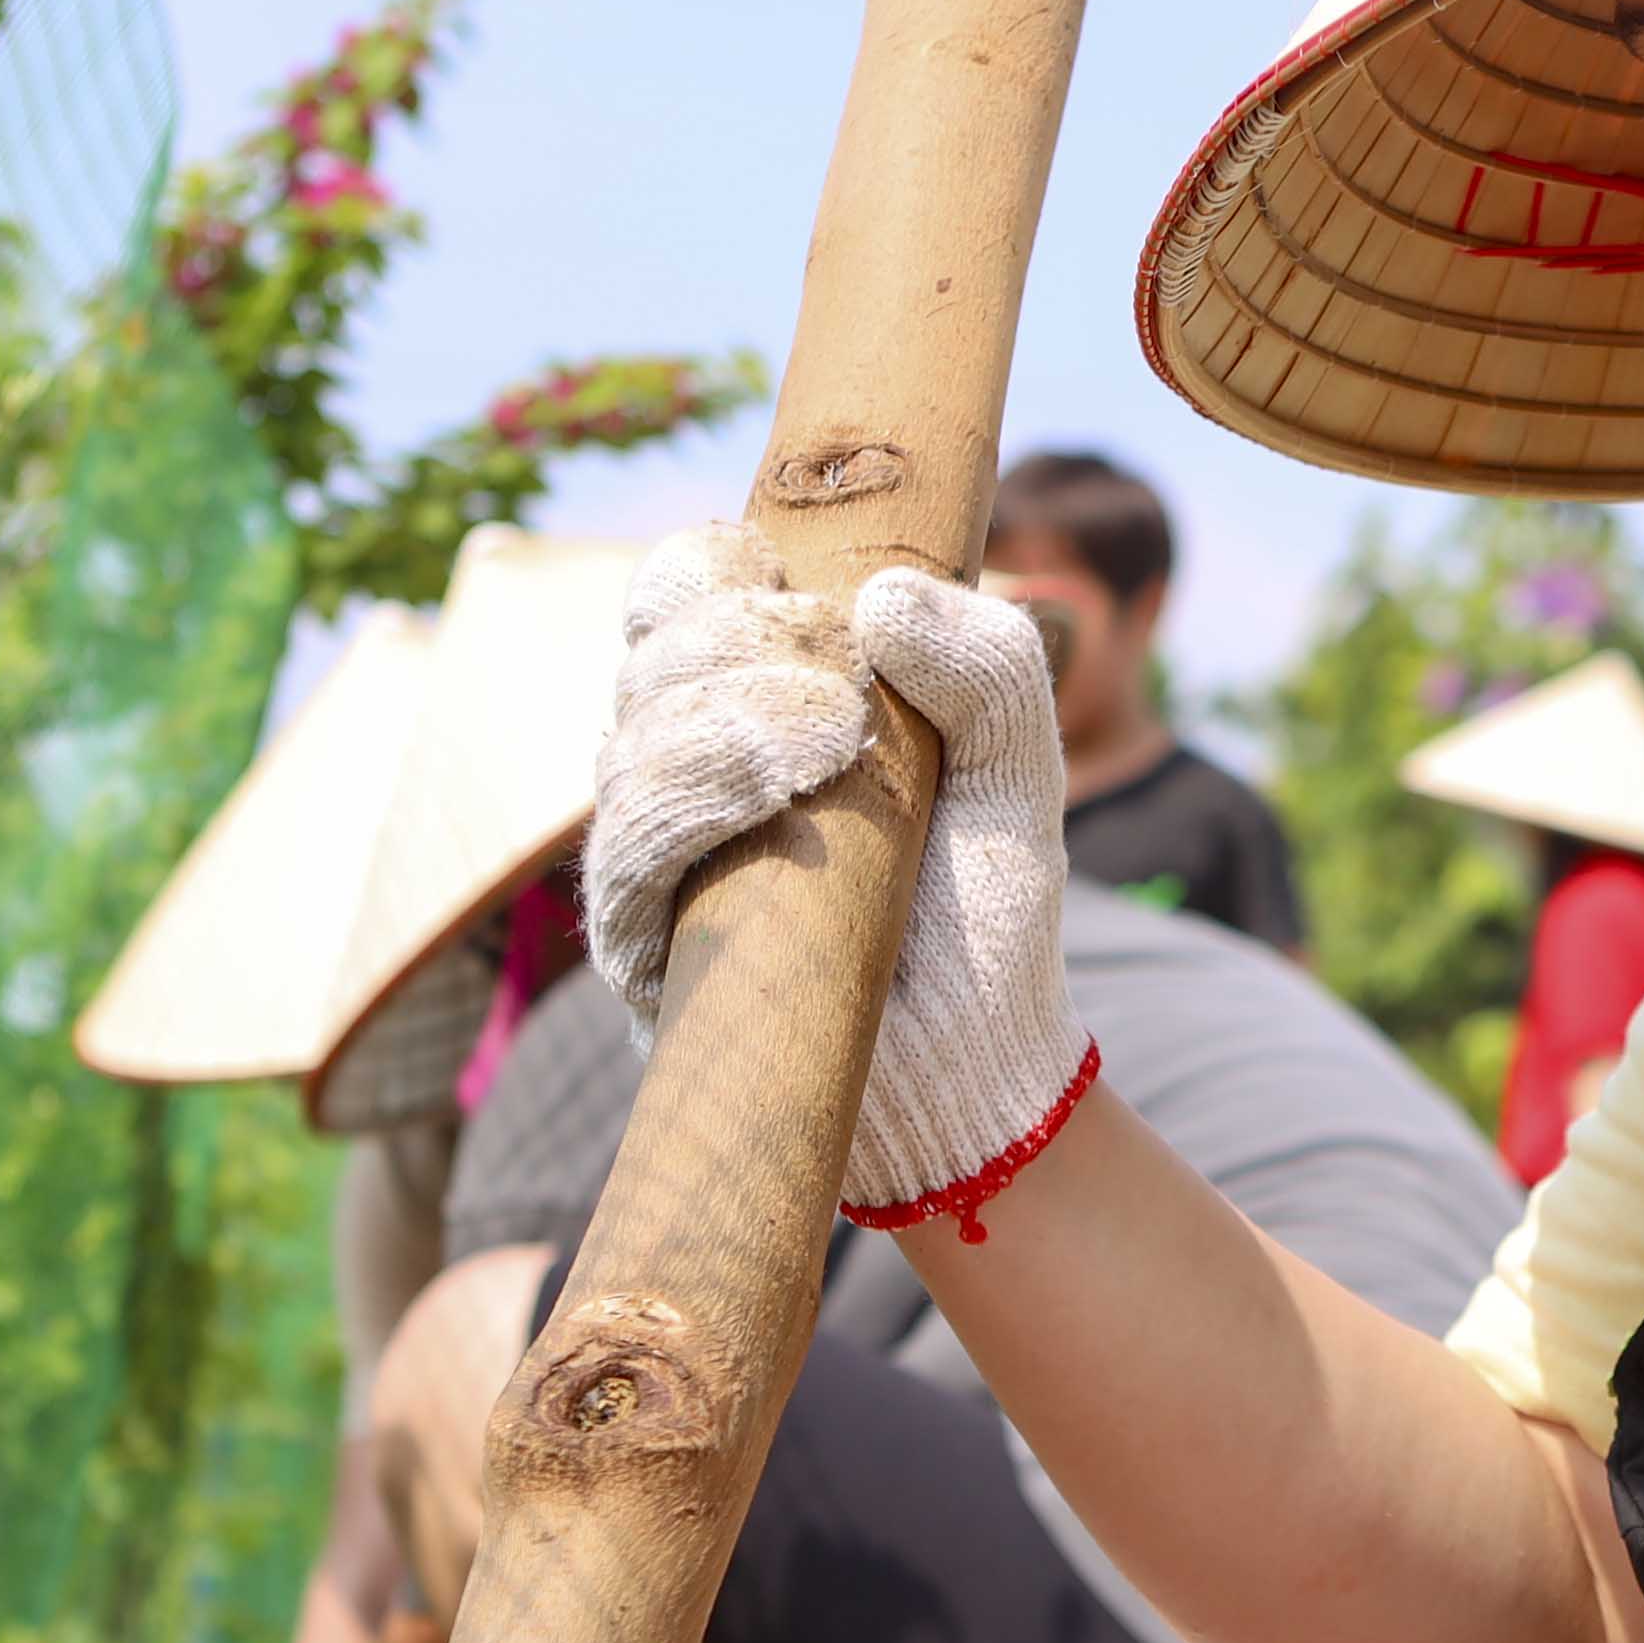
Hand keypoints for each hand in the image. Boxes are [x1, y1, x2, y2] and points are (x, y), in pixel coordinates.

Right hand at [573, 528, 1090, 1234]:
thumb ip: (991, 665)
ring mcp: (657, 857)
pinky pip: (623, 856)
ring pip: (627, 743)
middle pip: (649, 654)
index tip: (786, 574)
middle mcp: (689, 767)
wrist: (975, 1072)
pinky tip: (778, 794)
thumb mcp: (1019, 769)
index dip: (712, 570)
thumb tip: (884, 597)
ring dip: (720, 715)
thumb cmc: (986, 913)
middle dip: (733, 637)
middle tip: (839, 677)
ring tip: (831, 733)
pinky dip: (691, 802)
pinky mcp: (641, 947)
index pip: (683, 596)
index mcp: (757, 701)